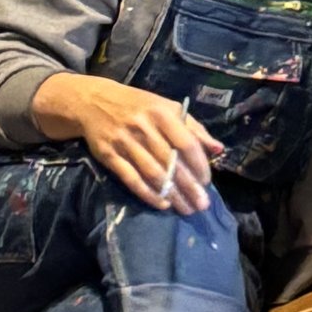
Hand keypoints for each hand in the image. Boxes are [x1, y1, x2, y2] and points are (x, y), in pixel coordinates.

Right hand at [33, 72, 221, 213]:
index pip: (186, 143)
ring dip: (171, 194)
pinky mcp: (109, 155)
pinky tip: (162, 204)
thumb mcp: (167, 108)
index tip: (207, 182)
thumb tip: (218, 149)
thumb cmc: (139, 106)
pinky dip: (147, 194)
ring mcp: (124, 142)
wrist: (94, 102)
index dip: (199, 165)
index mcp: (162, 113)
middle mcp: (143, 127)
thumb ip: (193, 128)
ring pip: (152, 173)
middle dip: (188, 186)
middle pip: (170, 162)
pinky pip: (131, 179)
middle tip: (201, 205)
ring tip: (185, 209)